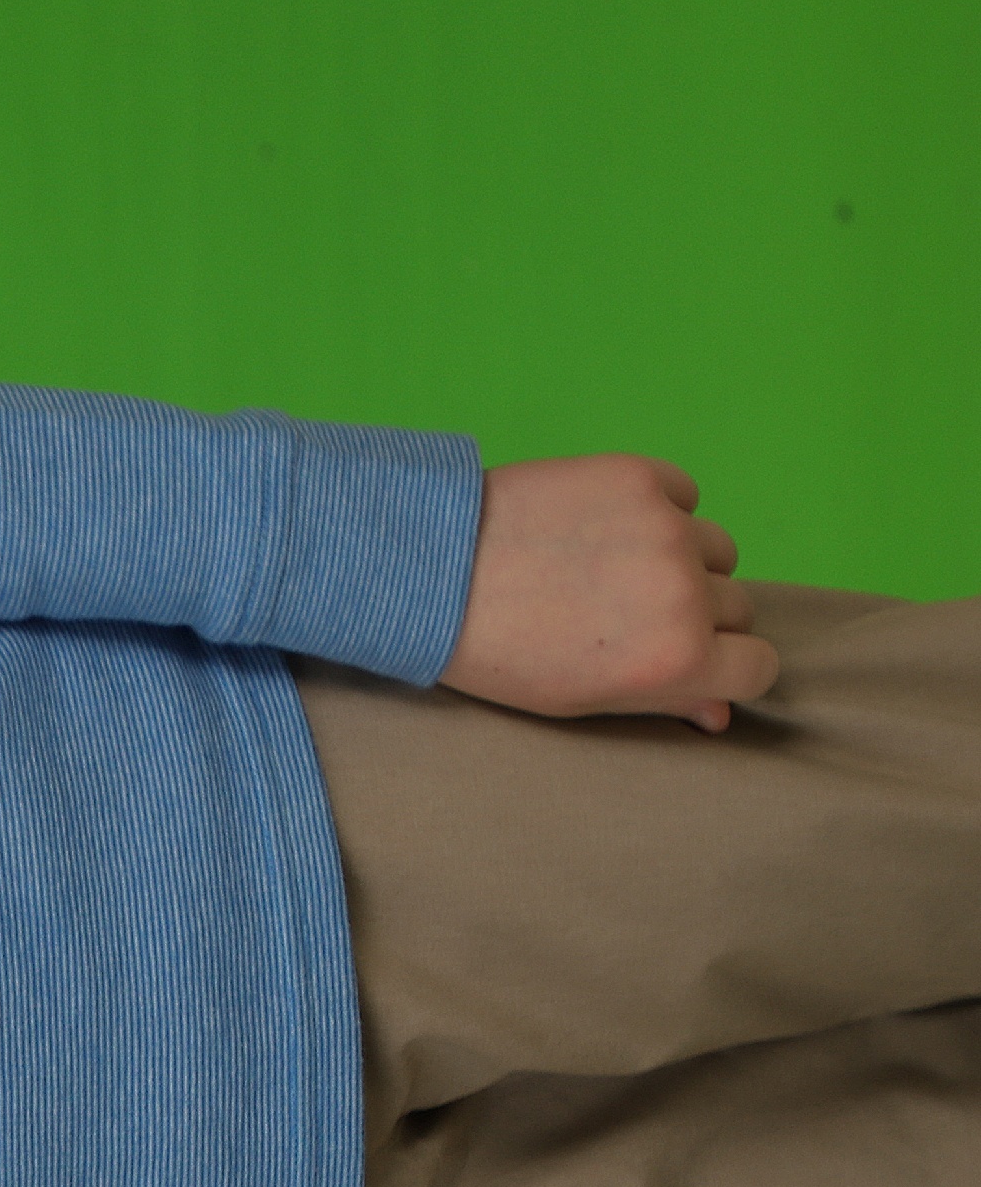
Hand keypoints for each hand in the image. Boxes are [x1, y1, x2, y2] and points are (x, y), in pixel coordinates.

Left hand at [444, 456, 774, 730]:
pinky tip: (604, 525)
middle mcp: (687, 593)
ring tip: (611, 568)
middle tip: (626, 615)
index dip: (724, 667)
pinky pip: (685, 494)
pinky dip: (660, 507)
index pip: (759, 666)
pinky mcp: (642, 476)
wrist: (428, 572)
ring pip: (717, 550)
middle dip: (697, 615)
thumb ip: (661, 701)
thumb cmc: (495, 650)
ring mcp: (668, 528)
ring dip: (684, 560)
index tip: (690, 659)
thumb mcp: (577, 701)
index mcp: (678, 659)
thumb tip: (720, 710)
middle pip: (736, 607)